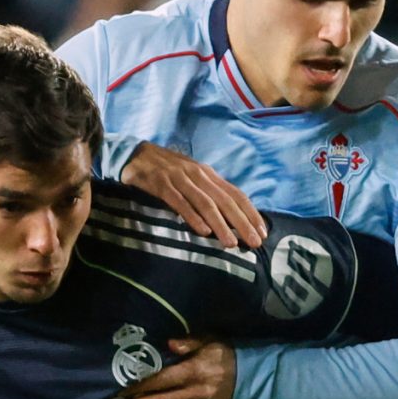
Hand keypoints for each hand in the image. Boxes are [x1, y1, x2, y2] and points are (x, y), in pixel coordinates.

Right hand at [121, 143, 263, 247]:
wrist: (135, 154)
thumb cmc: (167, 170)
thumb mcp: (192, 177)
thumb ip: (208, 193)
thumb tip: (230, 218)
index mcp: (208, 174)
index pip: (235, 194)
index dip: (251, 213)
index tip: (262, 232)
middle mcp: (198, 175)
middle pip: (225, 200)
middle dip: (242, 222)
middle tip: (254, 242)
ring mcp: (179, 179)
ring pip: (205, 203)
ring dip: (220, 224)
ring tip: (230, 243)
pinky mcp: (161, 185)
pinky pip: (180, 202)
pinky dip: (192, 216)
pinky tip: (203, 231)